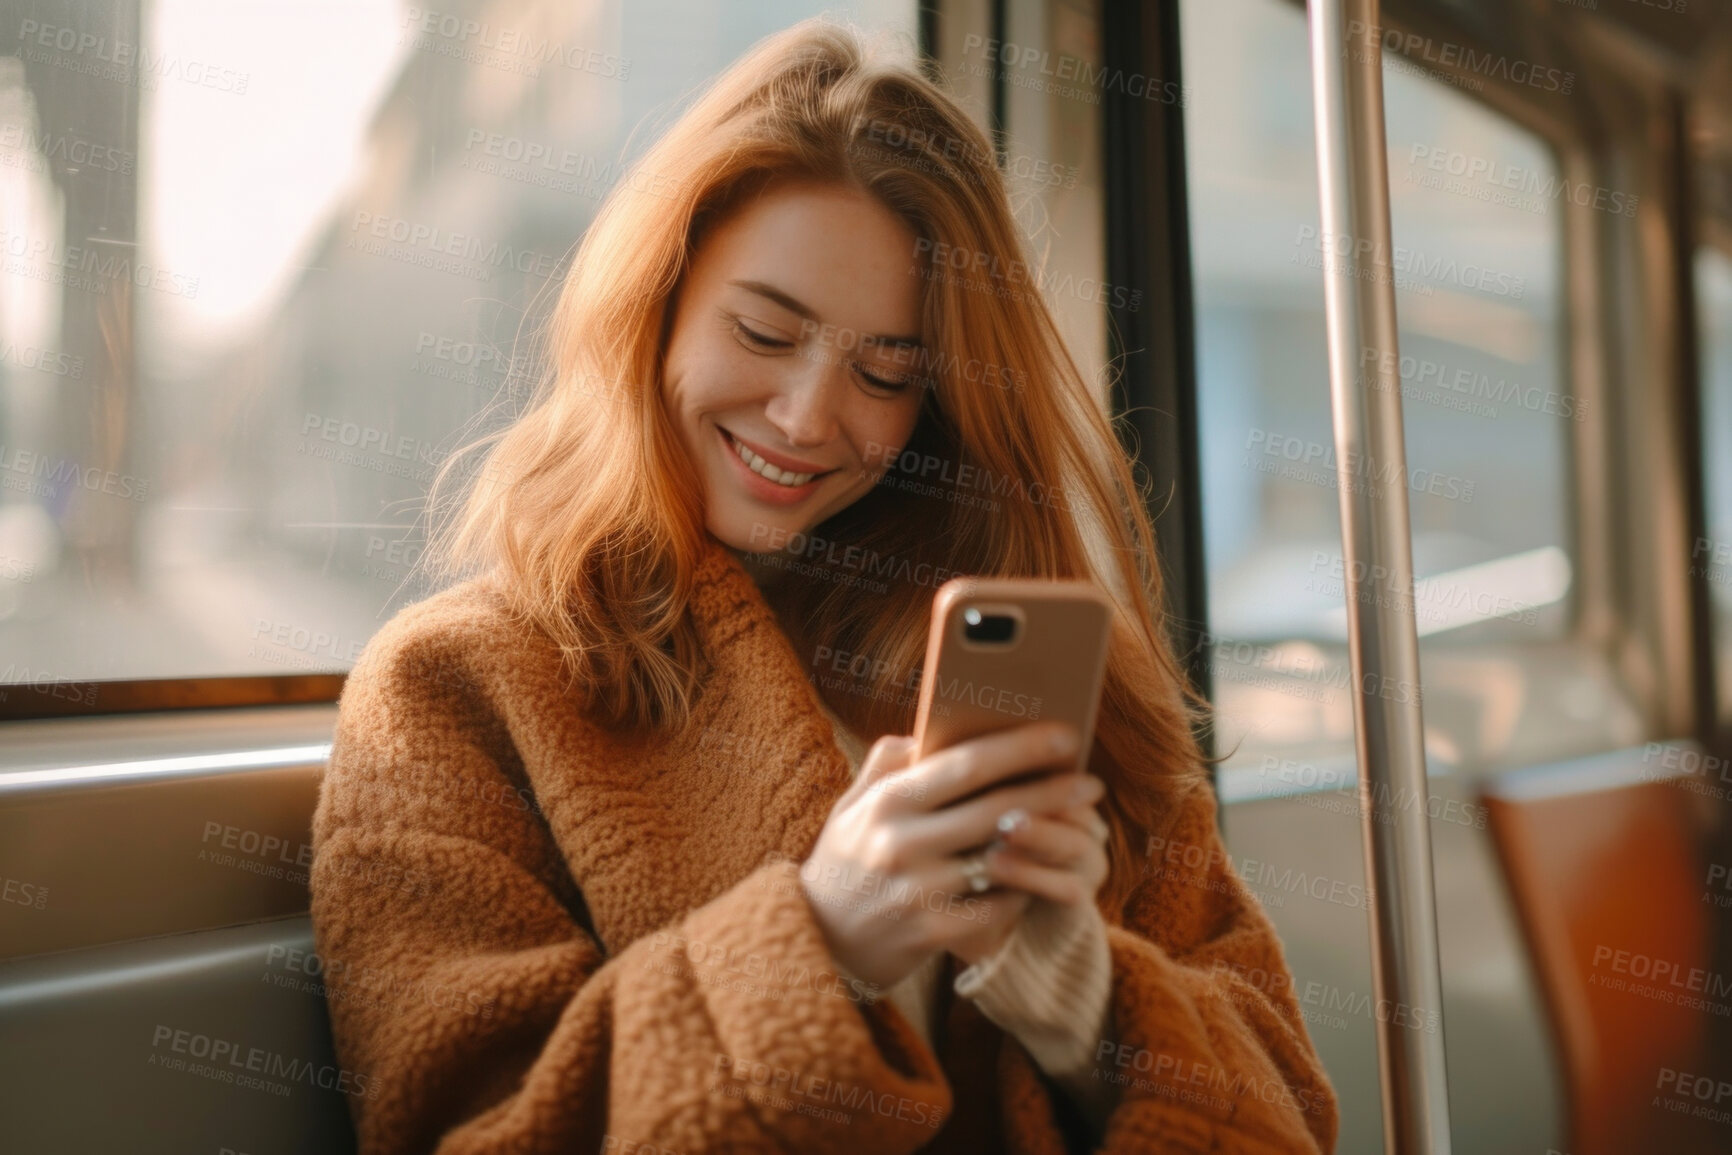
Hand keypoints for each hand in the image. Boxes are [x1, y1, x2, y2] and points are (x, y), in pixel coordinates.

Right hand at [799, 719, 1102, 990]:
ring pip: (1003, 858)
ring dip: (1049, 840)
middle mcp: (902, 842)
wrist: (816, 942)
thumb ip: (888, 764)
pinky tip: (1044, 874)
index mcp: (886, 802)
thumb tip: (931, 731)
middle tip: (1090, 782)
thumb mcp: (852, 806)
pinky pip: (996, 905)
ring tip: (1081, 826)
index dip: (1021, 747)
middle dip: (1052, 791)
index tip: (1064, 735)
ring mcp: (918, 890)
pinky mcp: (932, 932)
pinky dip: (1024, 887)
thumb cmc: (843, 863)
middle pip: (997, 809)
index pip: (965, 764)